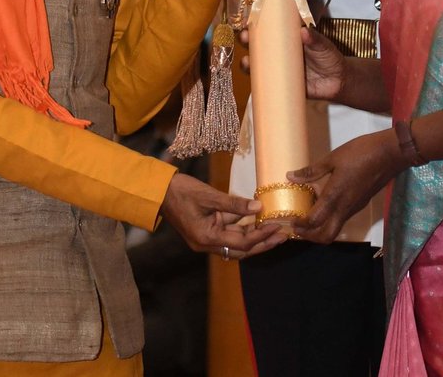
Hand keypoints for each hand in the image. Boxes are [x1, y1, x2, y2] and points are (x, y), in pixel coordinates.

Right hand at [158, 172, 287, 259]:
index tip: (277, 227)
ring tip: (275, 229)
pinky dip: (243, 229)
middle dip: (263, 243)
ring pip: (236, 244)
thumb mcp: (209, 195)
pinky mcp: (206, 232)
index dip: (262, 235)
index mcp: (207, 238)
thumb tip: (258, 206)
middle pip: (242, 250)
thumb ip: (234, 203)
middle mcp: (207, 244)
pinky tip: (256, 221)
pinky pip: (229, 235)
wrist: (159, 192)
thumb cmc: (182, 191)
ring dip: (255, 237)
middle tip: (283, 235)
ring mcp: (206, 240)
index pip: (242, 242)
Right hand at [238, 25, 345, 101]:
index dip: (256, 24)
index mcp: (287, 39)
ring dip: (247, 64)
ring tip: (246, 62)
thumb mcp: (323, 45)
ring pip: (257, 66)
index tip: (249, 21)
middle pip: (257, 46)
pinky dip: (257, 84)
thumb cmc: (329, 57)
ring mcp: (278, 69)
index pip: (268, 29)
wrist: (338, 81)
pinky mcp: (281, 85)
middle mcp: (279, 53)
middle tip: (245, 38)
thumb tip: (304, 31)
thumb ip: (315, 39)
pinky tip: (253, 83)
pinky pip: (265, 84)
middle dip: (247, 41)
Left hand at [287, 130, 403, 243]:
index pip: (314, 221)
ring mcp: (354, 208)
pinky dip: (330, 219)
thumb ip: (312, 171)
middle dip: (309, 236)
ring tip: (308, 216)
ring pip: (335, 229)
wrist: (390, 154)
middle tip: (297, 227)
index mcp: (335, 196)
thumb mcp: (333, 158)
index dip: (299, 225)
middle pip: (326, 236)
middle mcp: (344, 208)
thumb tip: (290, 176)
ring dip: (320, 229)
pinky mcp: (361, 204)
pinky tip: (324, 204)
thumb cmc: (360, 152)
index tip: (288, 221)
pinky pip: (342, 219)